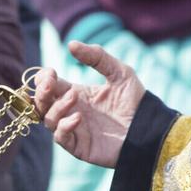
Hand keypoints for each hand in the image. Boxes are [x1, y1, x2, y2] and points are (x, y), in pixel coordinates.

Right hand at [32, 40, 145, 167]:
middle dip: (41, 92)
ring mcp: (73, 129)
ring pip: (47, 119)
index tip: (50, 72)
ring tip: (74, 97)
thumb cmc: (135, 100)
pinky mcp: (79, 146)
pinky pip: (60, 138)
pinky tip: (78, 118)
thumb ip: (97, 57)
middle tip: (50, 83)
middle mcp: (70, 111)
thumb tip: (70, 44)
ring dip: (56, 107)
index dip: (43, 79)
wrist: (149, 128)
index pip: (48, 86)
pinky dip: (64, 127)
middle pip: (42, 103)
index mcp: (75, 93)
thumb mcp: (119, 72)